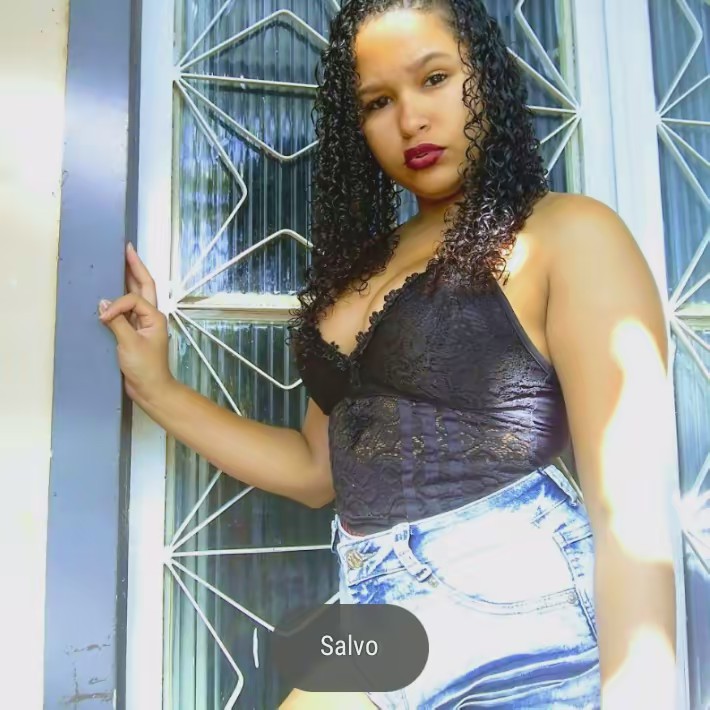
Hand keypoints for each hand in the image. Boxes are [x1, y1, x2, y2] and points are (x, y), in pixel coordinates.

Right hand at [98, 243, 173, 402]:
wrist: (151, 389)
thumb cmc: (146, 368)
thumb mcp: (129, 344)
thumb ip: (117, 322)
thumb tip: (103, 302)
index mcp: (155, 317)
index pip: (134, 299)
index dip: (117, 304)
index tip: (103, 318)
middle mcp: (151, 316)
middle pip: (144, 286)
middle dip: (135, 267)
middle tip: (126, 249)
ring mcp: (144, 324)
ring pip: (137, 295)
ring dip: (129, 279)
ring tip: (121, 262)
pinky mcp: (135, 332)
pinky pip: (128, 309)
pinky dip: (120, 299)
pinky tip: (113, 291)